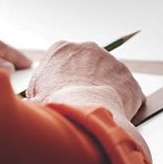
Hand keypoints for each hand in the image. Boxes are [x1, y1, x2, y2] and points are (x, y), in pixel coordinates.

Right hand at [25, 41, 144, 119]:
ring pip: (109, 77)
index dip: (65, 77)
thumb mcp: (34, 92)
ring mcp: (111, 61)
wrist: (81, 110)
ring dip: (105, 90)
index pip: (64, 59)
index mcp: (62, 49)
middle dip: (87, 80)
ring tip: (96, 110)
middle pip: (89, 64)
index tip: (65, 89)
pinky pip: (126, 92)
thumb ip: (40, 87)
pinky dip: (121, 103)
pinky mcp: (128, 78)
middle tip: (82, 100)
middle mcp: (89, 48)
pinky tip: (112, 114)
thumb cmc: (53, 101)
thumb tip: (37, 97)